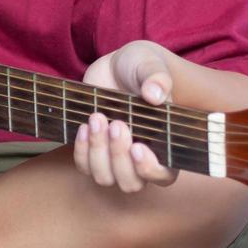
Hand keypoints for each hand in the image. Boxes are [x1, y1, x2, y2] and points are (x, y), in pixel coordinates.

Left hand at [75, 40, 180, 192]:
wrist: (117, 67)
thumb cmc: (142, 68)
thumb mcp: (151, 65)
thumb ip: (158, 78)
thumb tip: (156, 95)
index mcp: (166, 145)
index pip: (164, 175)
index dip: (150, 170)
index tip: (137, 147)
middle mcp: (141, 159)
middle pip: (131, 183)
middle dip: (119, 157)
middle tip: (116, 124)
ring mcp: (115, 158)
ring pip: (105, 177)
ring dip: (97, 152)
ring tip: (97, 118)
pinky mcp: (94, 151)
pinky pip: (84, 166)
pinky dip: (81, 150)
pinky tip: (84, 126)